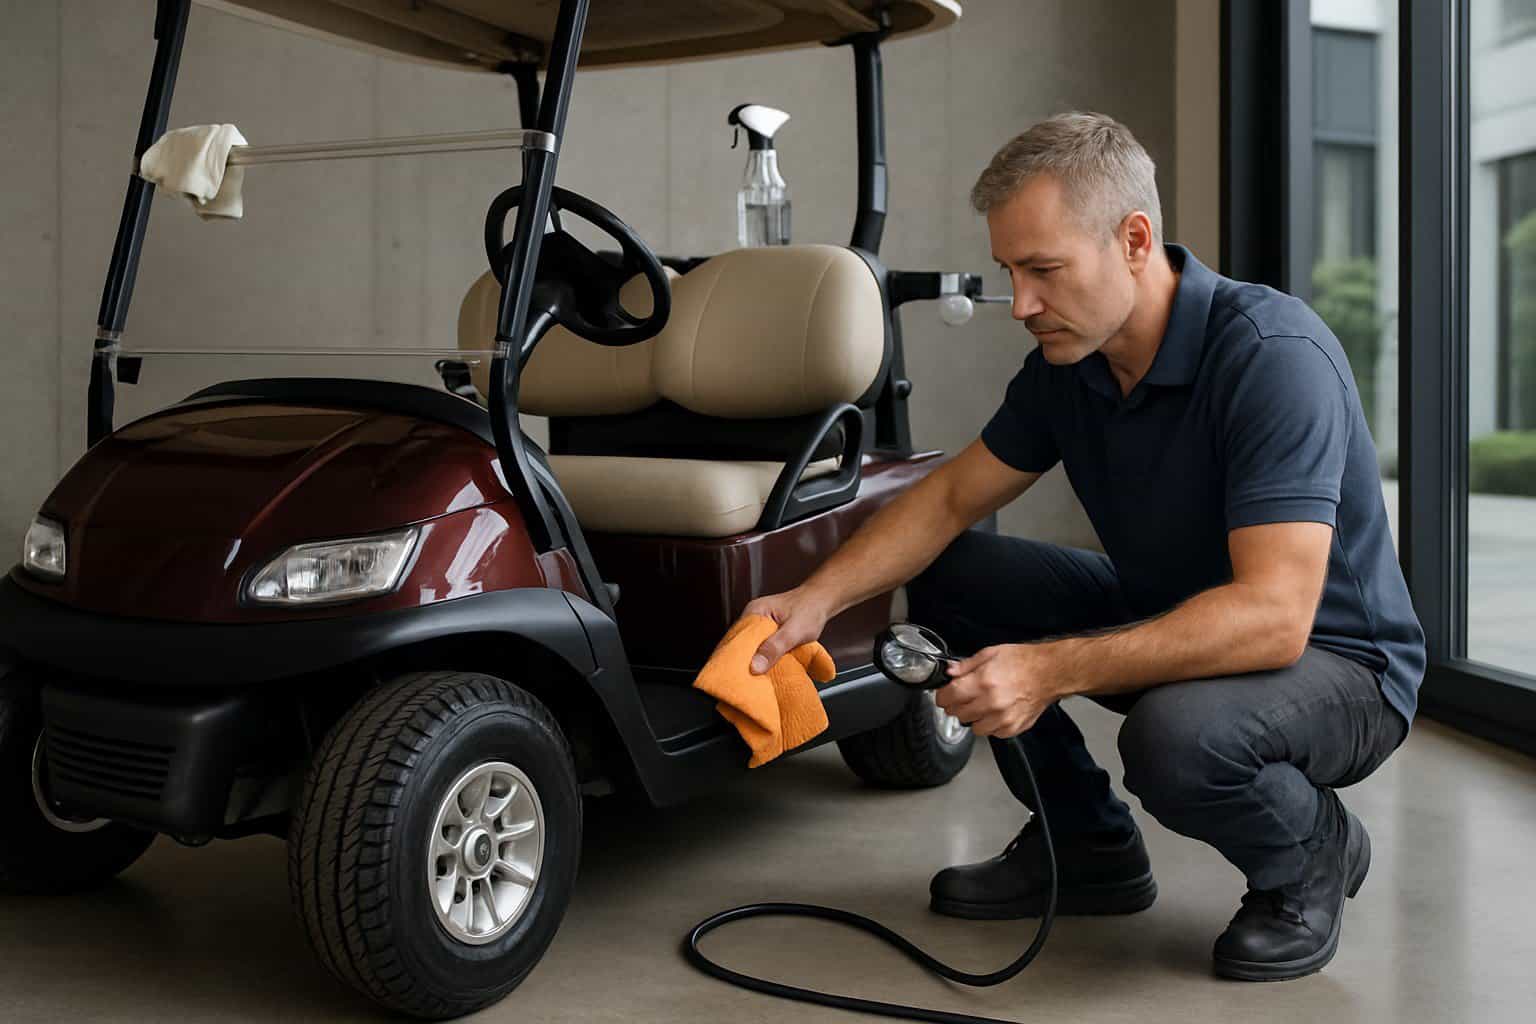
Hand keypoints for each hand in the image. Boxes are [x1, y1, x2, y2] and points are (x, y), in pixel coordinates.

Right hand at [742, 587, 834, 674]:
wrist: (822, 602)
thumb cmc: (811, 610)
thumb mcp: (794, 631)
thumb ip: (775, 647)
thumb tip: (755, 666)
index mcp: (754, 612)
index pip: (736, 638)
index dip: (736, 657)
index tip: (739, 675)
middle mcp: (753, 618)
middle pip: (741, 645)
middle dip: (745, 662)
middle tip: (749, 680)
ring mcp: (760, 626)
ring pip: (752, 648)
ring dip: (756, 662)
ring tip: (757, 678)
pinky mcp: (769, 633)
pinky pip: (761, 648)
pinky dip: (764, 658)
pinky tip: (767, 668)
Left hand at [936, 643, 1062, 737]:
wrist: (1050, 673)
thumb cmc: (1024, 662)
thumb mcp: (991, 653)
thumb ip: (967, 665)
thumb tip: (950, 672)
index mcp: (982, 682)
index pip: (948, 697)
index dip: (942, 695)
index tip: (944, 694)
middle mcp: (991, 703)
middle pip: (958, 714)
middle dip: (957, 706)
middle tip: (963, 698)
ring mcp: (1002, 718)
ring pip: (973, 727)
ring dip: (973, 717)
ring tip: (982, 705)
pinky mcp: (1012, 728)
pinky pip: (992, 733)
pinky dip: (991, 725)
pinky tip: (996, 712)